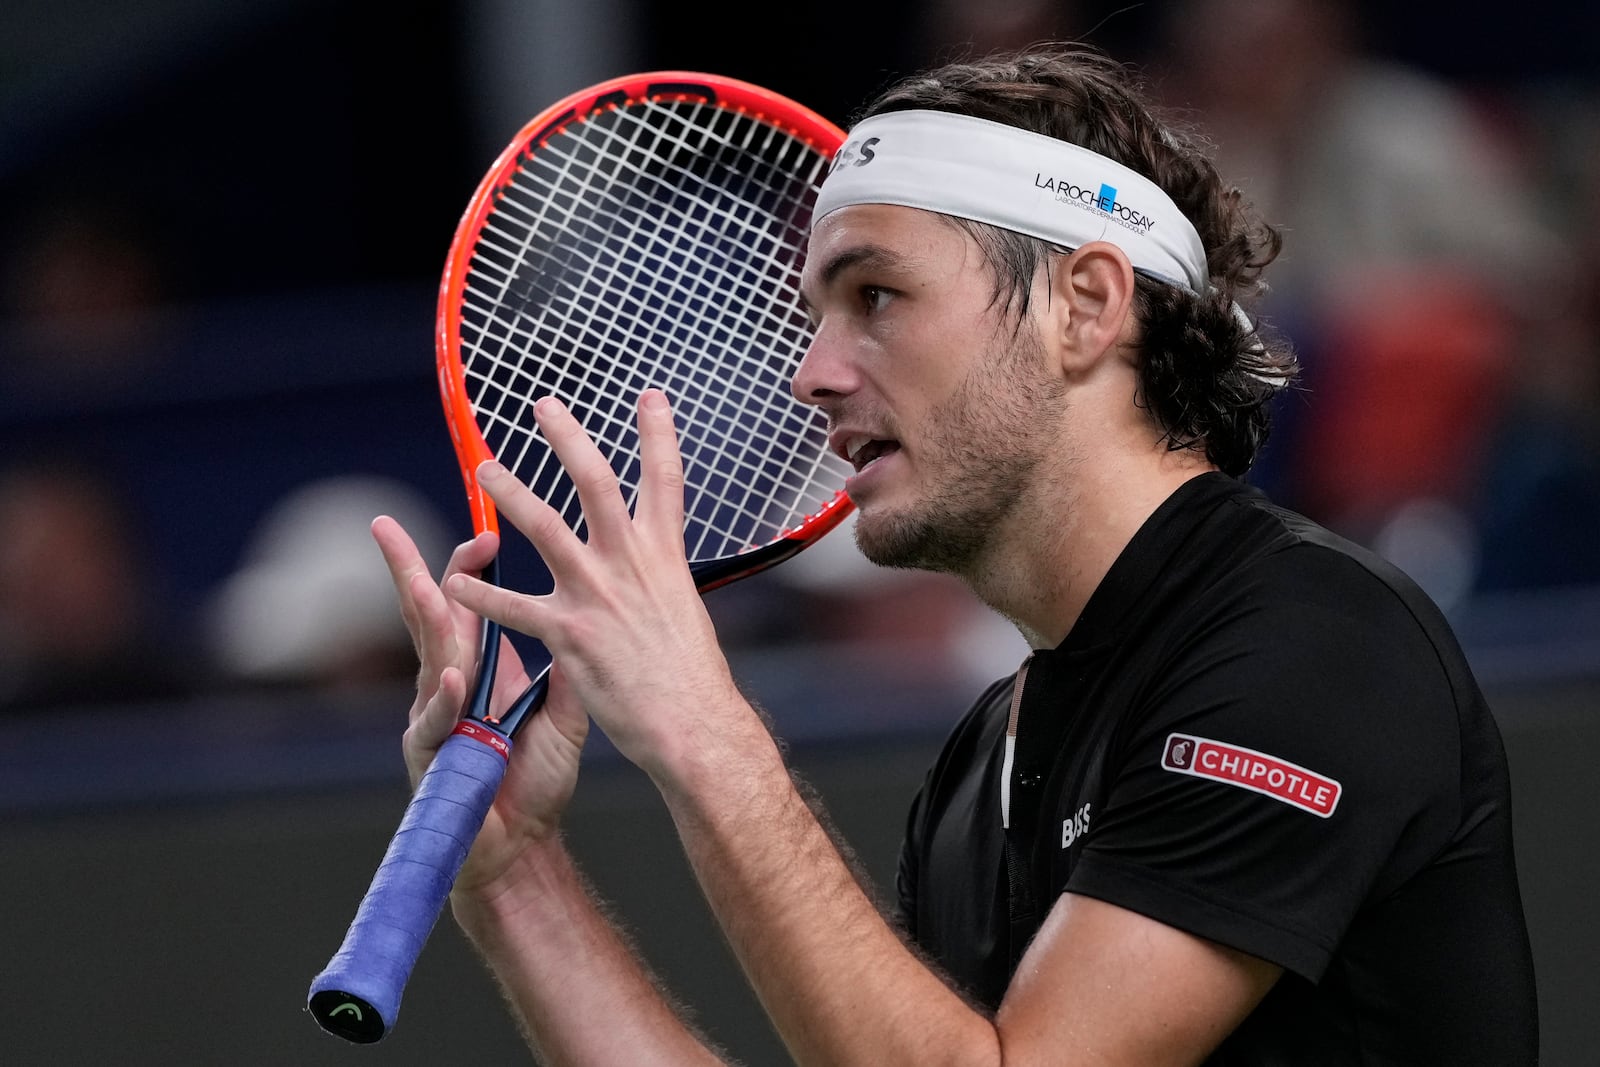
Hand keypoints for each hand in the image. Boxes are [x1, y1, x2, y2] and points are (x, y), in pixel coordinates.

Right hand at [372, 516, 587, 893]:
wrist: (522, 847)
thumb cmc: (535, 781)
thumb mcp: (562, 716)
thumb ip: (569, 670)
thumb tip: (589, 618)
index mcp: (479, 669)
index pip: (466, 604)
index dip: (470, 567)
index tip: (485, 531)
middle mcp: (447, 685)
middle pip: (426, 616)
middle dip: (406, 569)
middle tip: (384, 527)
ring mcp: (432, 718)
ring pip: (424, 658)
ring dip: (423, 618)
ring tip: (421, 581)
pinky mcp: (428, 757)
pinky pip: (436, 722)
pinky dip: (446, 700)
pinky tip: (454, 676)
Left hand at [443, 391, 749, 787]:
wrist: (692, 724)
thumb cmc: (691, 678)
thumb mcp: (682, 612)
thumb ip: (655, 583)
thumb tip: (649, 570)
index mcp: (665, 557)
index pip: (666, 481)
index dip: (658, 434)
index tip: (650, 395)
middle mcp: (632, 565)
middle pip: (596, 484)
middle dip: (569, 439)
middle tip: (543, 406)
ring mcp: (598, 595)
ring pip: (546, 528)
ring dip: (511, 494)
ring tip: (484, 469)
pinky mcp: (571, 635)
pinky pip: (515, 607)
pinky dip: (483, 594)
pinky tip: (457, 580)